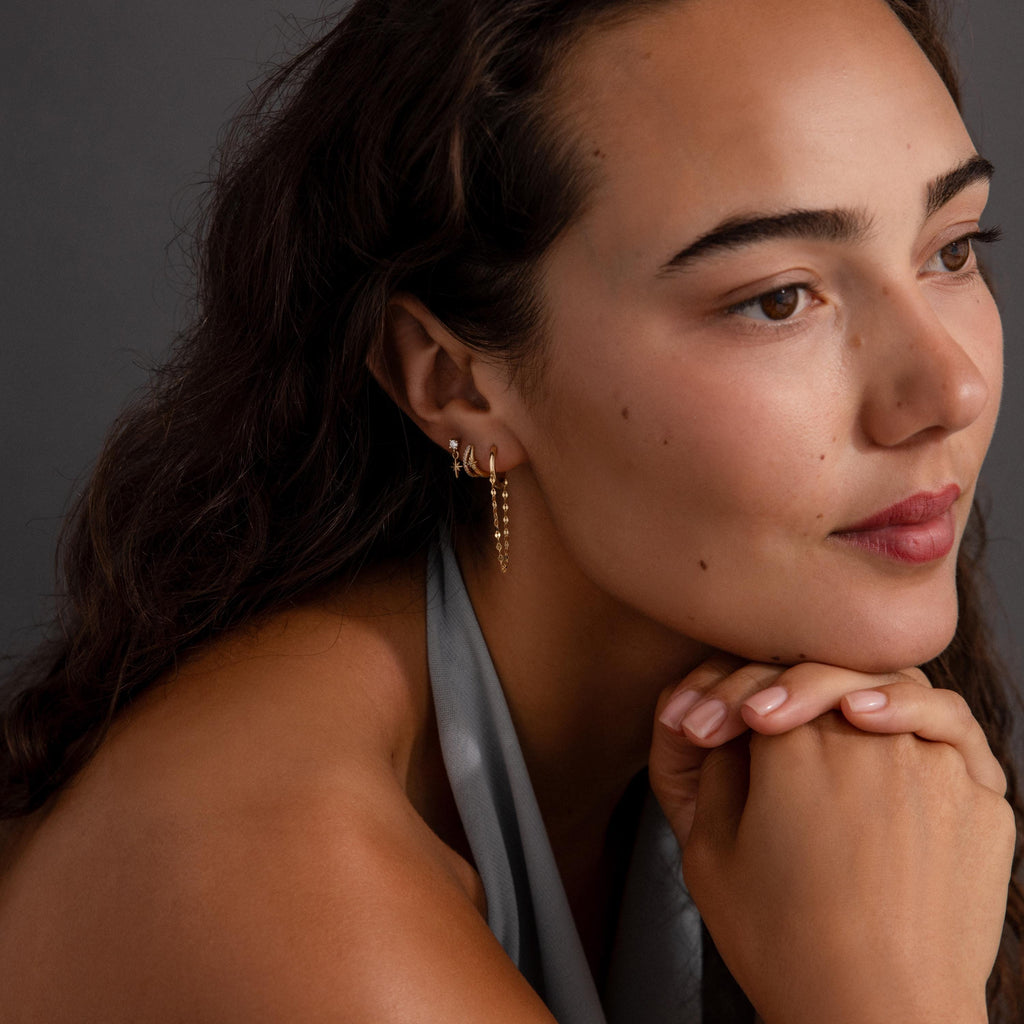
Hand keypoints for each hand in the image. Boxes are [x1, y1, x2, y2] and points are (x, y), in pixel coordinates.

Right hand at [681, 715, 1013, 1023]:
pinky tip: (894, 732)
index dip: (733, 701)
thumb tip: (733, 727)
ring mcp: (935, 764)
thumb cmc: (785, 944)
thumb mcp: (708, 854)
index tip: (715, 729)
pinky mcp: (983, 798)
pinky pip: (955, 732)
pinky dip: (923, 717)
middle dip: (788, 687)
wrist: (879, 1017)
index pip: (760, 684)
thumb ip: (715, 772)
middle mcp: (868, 737)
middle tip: (766, 720)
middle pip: (828, 672)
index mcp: (793, 744)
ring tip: (840, 710)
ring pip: (898, 683)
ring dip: (861, 685)